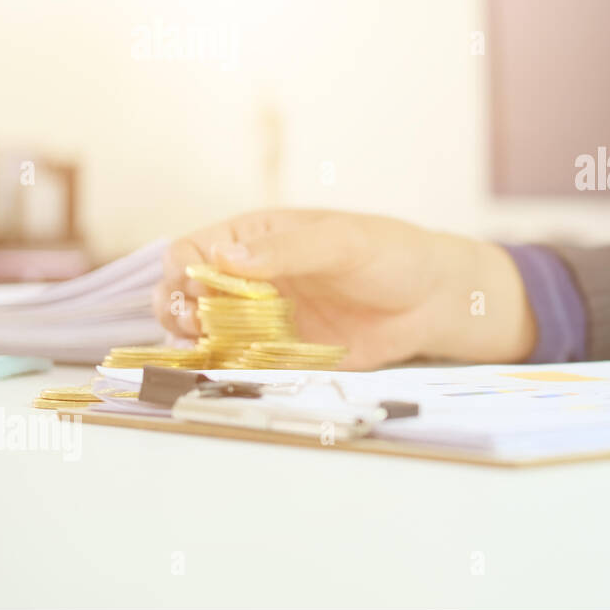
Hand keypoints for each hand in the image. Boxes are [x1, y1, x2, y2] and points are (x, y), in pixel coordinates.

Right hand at [153, 210, 535, 369]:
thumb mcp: (342, 242)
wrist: (433, 301)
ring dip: (193, 343)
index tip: (194, 293)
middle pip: (186, 294)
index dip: (183, 272)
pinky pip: (238, 361)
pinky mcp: (282, 352)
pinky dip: (222, 369)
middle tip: (193, 328)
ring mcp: (263, 316)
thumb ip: (287, 250)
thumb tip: (223, 258)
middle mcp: (251, 276)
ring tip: (204, 351)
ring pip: (204, 332)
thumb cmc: (392, 255)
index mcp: (256, 236)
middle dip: (177, 311)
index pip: (193, 250)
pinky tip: (224, 372)